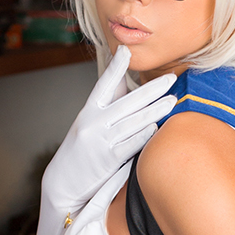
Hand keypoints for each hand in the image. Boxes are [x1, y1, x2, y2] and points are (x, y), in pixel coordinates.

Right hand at [43, 46, 177, 211]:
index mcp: (88, 111)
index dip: (115, 67)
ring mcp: (99, 141)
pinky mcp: (106, 160)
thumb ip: (107, 105)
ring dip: (154, 110)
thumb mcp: (88, 124)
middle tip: (170, 78)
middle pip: (127, 102)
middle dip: (151, 89)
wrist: (63, 184)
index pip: (104, 84)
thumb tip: (125, 80)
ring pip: (132, 122)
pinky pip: (129, 145)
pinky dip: (142, 135)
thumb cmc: (81, 152)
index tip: (126, 50)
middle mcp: (92, 123)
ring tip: (172, 101)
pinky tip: (155, 126)